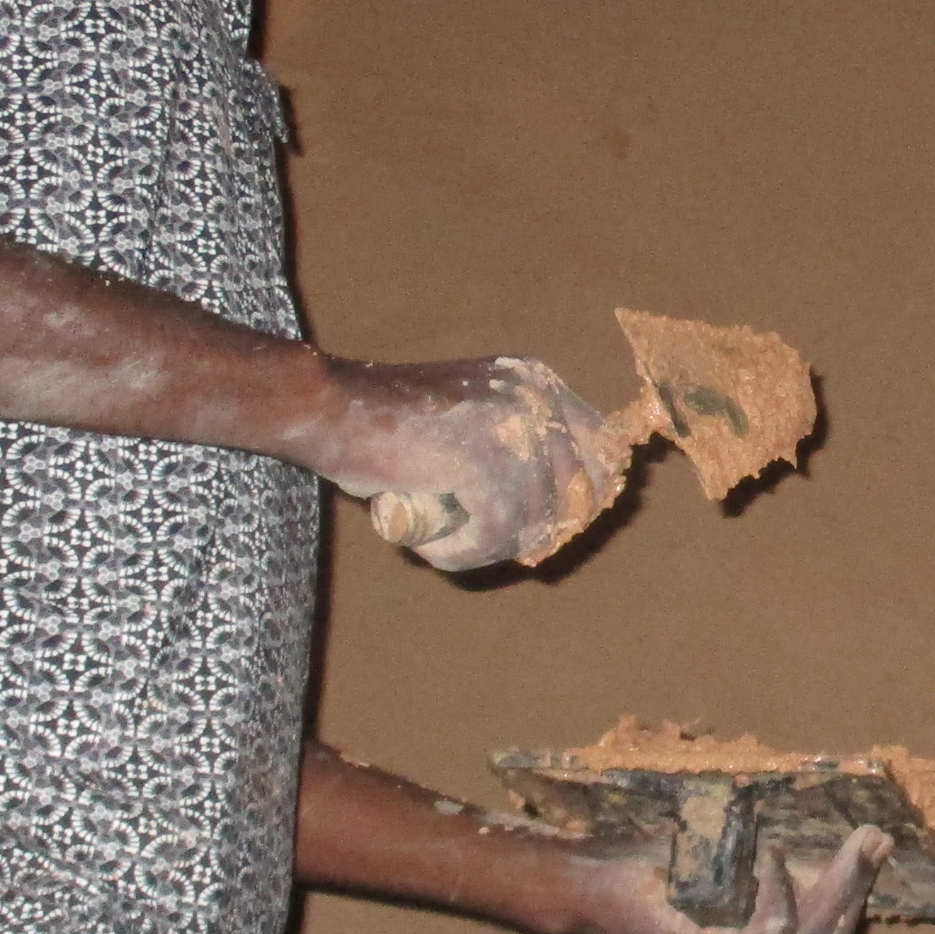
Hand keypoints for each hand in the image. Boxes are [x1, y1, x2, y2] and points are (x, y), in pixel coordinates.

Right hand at [305, 354, 621, 570]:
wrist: (331, 408)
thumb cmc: (384, 422)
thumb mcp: (468, 422)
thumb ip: (512, 452)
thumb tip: (557, 518)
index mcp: (538, 381)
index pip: (603, 450)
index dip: (583, 499)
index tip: (547, 528)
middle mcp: (537, 398)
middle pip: (582, 491)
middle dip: (544, 529)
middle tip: (491, 542)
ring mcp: (517, 429)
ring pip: (536, 521)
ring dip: (491, 546)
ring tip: (444, 539)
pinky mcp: (488, 464)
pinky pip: (497, 534)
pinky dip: (464, 552)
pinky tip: (433, 545)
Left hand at [582, 825, 886, 933]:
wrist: (596, 894)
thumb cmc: (655, 889)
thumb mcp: (731, 901)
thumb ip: (781, 902)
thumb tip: (849, 862)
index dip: (852, 909)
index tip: (874, 859)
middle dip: (853, 891)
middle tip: (875, 842)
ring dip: (831, 885)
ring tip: (847, 842)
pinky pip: (772, 929)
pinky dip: (779, 888)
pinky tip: (772, 855)